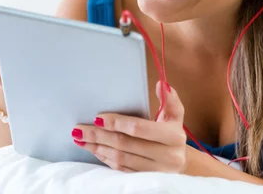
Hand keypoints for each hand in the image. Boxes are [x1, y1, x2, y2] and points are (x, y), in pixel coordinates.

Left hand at [73, 81, 187, 172]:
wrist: (183, 163)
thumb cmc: (173, 134)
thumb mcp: (176, 116)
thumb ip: (169, 100)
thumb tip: (162, 84)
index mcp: (173, 136)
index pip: (139, 129)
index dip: (117, 123)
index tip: (98, 118)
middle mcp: (166, 156)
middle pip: (125, 144)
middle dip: (100, 136)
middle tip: (80, 129)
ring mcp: (155, 171)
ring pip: (120, 158)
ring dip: (98, 148)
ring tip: (81, 139)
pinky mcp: (145, 179)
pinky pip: (121, 169)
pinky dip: (105, 158)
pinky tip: (94, 150)